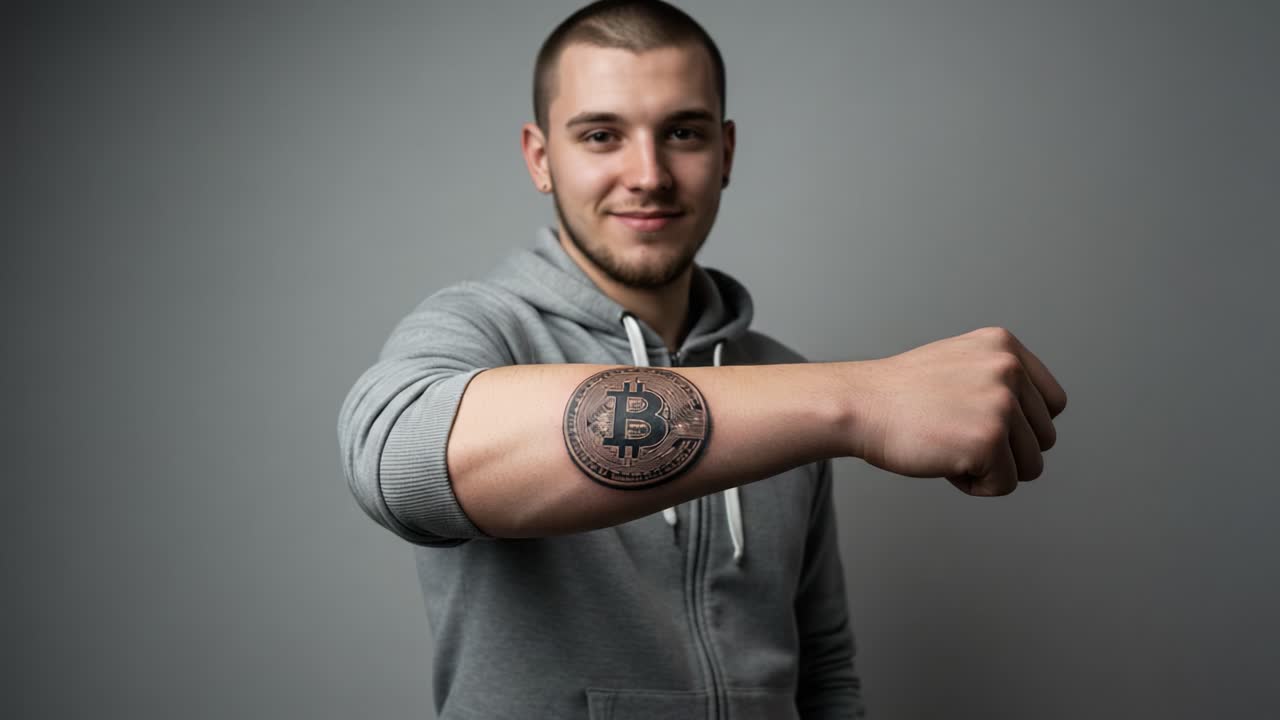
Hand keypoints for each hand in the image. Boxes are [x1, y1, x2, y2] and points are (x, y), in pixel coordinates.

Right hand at [845, 327, 1067, 495]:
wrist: (858, 406)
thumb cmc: (898, 396)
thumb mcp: (959, 364)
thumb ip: (997, 379)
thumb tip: (1033, 417)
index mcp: (1004, 346)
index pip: (1052, 404)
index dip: (1022, 426)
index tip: (980, 424)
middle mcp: (1008, 369)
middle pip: (1044, 438)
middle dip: (1006, 451)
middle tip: (955, 437)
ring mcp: (1001, 403)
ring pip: (1031, 465)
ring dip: (991, 469)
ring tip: (950, 448)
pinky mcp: (990, 440)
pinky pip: (1005, 485)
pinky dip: (975, 485)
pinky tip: (943, 461)